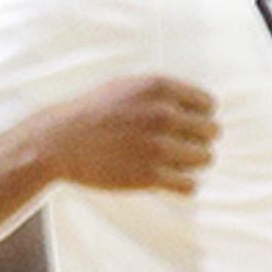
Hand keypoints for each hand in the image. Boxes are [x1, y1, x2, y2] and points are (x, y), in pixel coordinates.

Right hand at [29, 77, 218, 199]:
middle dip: (197, 140)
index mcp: (159, 87)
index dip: (198, 116)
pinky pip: (190, 185)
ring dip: (191, 163)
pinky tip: (168, 179)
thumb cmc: (94, 113)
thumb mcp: (129, 87)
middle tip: (176, 146)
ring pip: (205, 158)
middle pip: (211, 132)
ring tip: (170, 162)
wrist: (59, 141)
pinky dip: (184, 185)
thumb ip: (165, 93)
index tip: (182, 125)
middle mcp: (162, 114)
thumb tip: (203, 108)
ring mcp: (157, 146)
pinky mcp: (149, 176)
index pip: (209, 105)